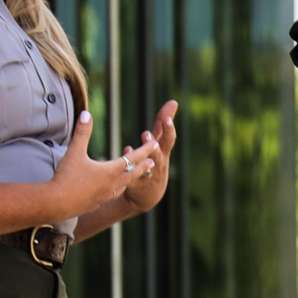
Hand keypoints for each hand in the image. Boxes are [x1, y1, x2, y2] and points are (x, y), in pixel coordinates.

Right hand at [48, 109, 162, 224]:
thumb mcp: (74, 151)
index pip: (132, 158)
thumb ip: (82, 133)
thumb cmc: (67, 177)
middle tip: (153, 162)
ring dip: (131, 178)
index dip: (144, 150)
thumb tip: (86, 113)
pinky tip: (113, 189)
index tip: (155, 144)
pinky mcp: (96, 203)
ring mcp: (105, 196)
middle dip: (143, 166)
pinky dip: (117, 189)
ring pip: (123, 186)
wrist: (57, 204)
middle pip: (132, 174)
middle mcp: (112, 184)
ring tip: (135, 175)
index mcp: (110, 171)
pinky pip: (112, 195)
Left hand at [115, 100, 177, 220]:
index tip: (167, 119)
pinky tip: (123, 157)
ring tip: (131, 150)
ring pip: (143, 167)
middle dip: (152, 144)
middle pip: (157, 154)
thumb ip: (163, 123)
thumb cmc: (154, 162)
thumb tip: (173, 101)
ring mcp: (147, 175)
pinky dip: (128, 169)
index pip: (168, 140)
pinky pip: (130, 176)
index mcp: (163, 152)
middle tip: (145, 134)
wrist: (148, 196)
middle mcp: (157, 163)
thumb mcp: (160, 142)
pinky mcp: (135, 185)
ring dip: (138, 158)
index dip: (168, 130)